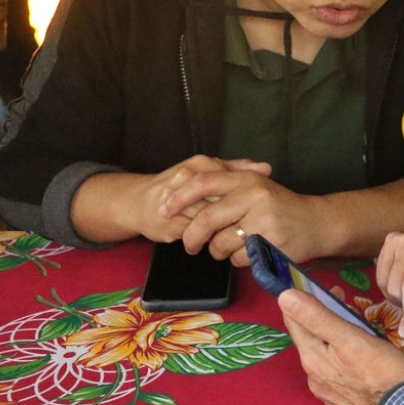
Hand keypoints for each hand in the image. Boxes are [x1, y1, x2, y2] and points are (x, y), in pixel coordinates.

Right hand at [72, 155, 270, 244]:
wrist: (136, 201)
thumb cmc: (179, 186)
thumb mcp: (208, 171)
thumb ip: (236, 168)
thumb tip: (267, 167)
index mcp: (201, 164)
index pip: (234, 182)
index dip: (247, 199)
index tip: (257, 208)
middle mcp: (188, 179)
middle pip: (224, 202)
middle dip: (235, 217)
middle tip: (248, 224)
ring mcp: (177, 200)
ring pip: (210, 220)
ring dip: (222, 230)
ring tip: (233, 234)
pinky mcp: (169, 222)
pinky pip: (196, 234)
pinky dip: (207, 239)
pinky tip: (213, 240)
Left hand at [159, 168, 340, 266]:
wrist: (319, 223)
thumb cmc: (281, 207)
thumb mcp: (256, 188)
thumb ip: (226, 188)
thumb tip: (181, 188)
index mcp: (246, 179)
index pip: (202, 182)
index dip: (178, 197)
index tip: (162, 210)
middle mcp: (254, 195)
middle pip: (206, 218)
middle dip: (191, 236)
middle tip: (188, 246)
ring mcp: (264, 219)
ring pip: (220, 243)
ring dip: (217, 251)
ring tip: (228, 249)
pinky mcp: (271, 242)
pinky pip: (238, 258)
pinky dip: (237, 260)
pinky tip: (248, 253)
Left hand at [279, 289, 403, 404]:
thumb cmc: (382, 371)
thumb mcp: (351, 338)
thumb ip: (317, 317)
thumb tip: (284, 296)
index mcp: (311, 357)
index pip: (293, 320)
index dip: (303, 299)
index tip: (320, 285)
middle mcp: (313, 376)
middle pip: (309, 337)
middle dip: (321, 315)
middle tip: (344, 300)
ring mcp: (327, 390)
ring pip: (323, 354)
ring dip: (332, 335)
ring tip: (354, 325)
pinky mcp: (342, 400)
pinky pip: (335, 370)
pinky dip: (340, 355)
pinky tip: (358, 354)